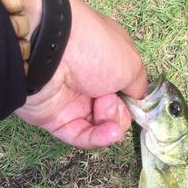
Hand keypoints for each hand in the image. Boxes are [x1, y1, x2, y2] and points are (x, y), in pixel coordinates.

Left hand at [8, 0, 146, 148]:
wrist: (49, 50)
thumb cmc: (95, 48)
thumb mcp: (131, 63)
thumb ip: (138, 86)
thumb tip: (136, 100)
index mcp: (105, 64)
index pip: (123, 91)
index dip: (130, 100)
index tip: (134, 102)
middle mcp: (88, 83)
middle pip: (113, 112)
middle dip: (118, 110)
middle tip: (109, 97)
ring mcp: (72, 102)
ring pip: (99, 126)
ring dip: (110, 123)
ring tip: (104, 109)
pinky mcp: (56, 120)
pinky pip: (81, 136)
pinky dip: (99, 138)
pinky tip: (111, 133)